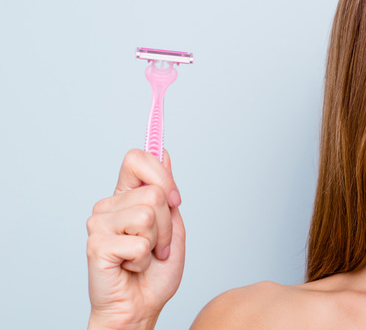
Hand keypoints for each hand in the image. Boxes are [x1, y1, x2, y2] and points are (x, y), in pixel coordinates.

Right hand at [86, 149, 185, 329]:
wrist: (140, 307)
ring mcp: (98, 224)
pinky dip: (145, 259)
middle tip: (159, 245)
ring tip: (145, 256)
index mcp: (125, 197)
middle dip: (168, 223)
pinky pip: (139, 242)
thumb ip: (167, 193)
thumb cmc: (155, 272)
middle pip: (154, 191)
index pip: (137, 158)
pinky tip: (132, 266)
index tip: (174, 199)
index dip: (161, 173)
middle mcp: (108, 206)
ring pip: (148, 215)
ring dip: (158, 242)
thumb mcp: (173, 226)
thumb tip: (164, 153)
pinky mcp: (96, 245)